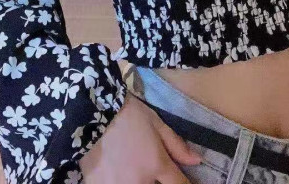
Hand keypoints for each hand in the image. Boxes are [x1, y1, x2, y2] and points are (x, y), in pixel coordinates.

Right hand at [79, 90, 203, 182]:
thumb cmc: (127, 114)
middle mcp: (140, 182)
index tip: (183, 182)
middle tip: (150, 168)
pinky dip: (120, 182)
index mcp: (156, 165)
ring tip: (133, 169)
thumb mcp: (156, 123)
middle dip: (157, 180)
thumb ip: (176, 145)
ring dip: (140, 181)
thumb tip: (197, 161)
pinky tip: (118, 174)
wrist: (91, 111)